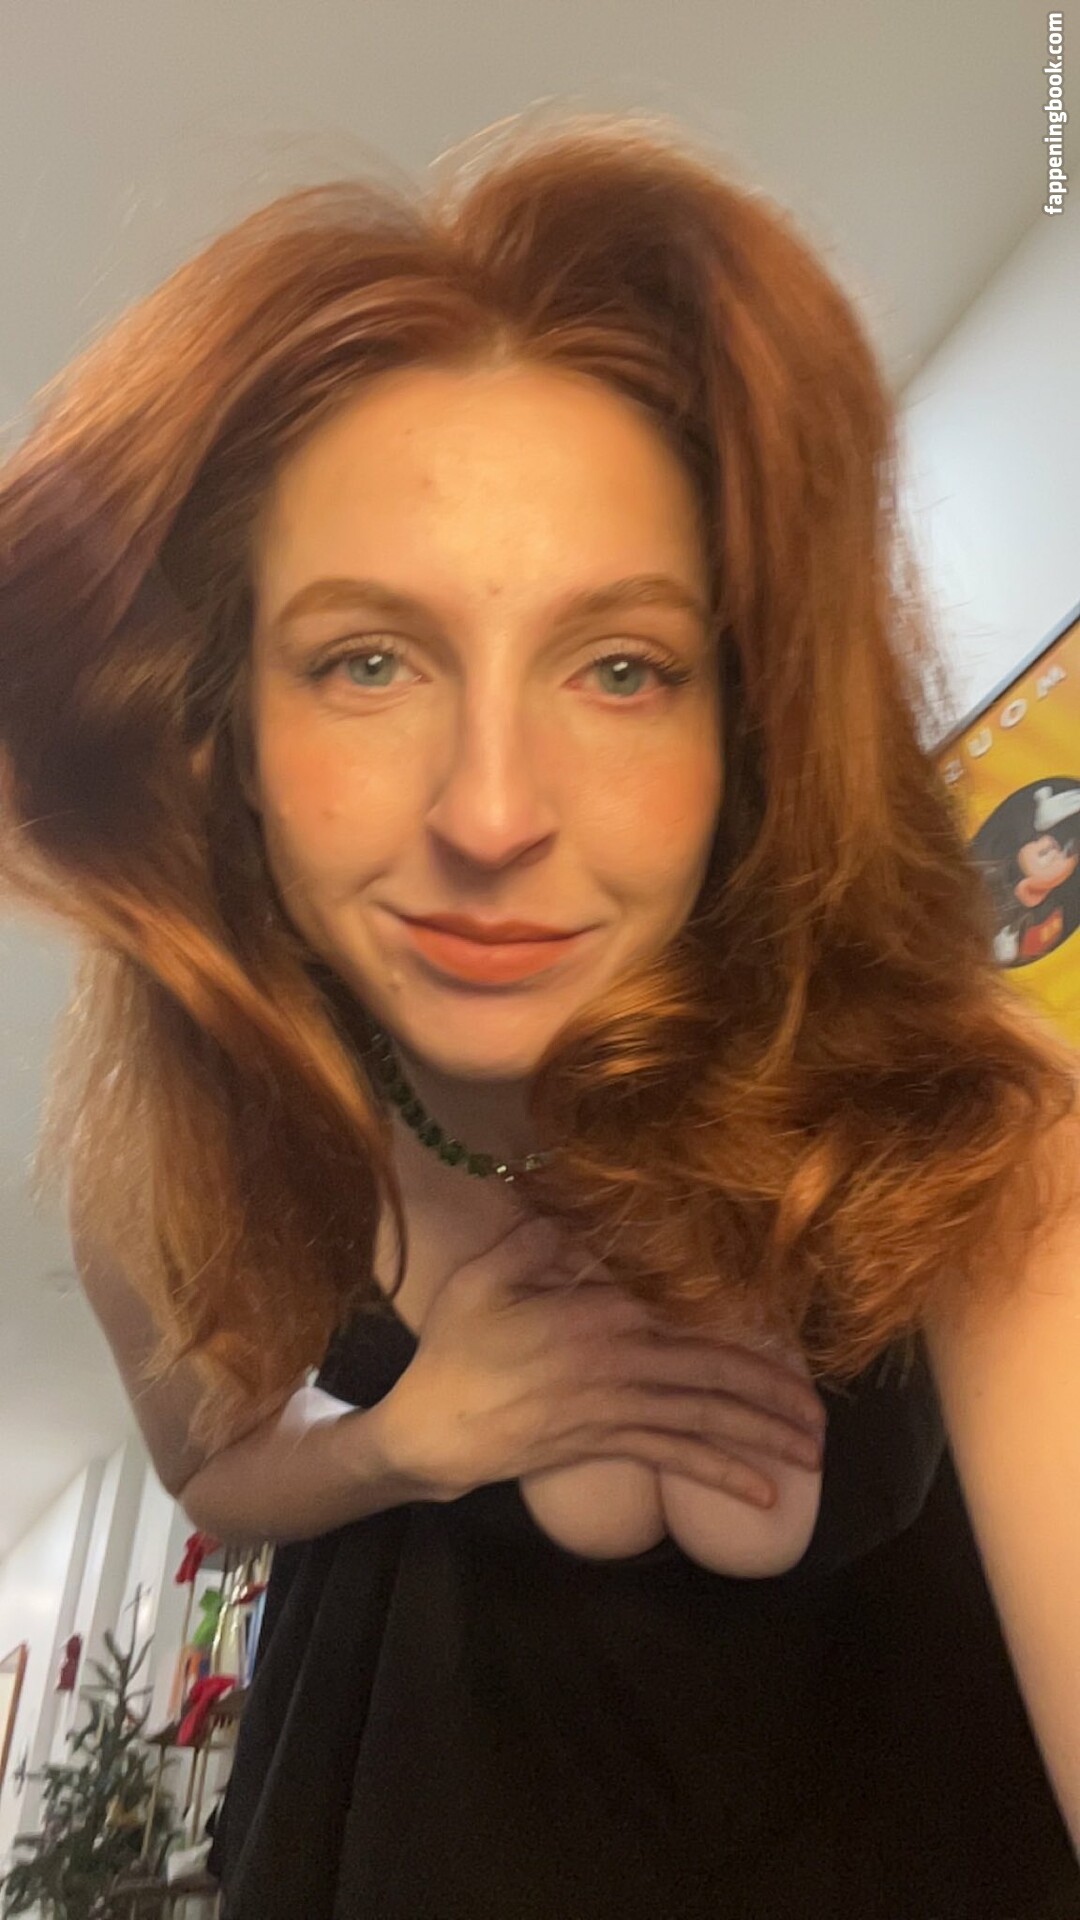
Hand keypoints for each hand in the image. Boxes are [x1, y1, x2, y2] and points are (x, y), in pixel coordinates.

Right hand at [367, 1215, 827, 1506]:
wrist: (434, 1429)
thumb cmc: (457, 1347)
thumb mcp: (486, 1276)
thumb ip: (538, 1237)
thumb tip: (581, 1205)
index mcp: (599, 1313)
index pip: (686, 1308)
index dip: (742, 1315)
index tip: (789, 1319)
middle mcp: (622, 1362)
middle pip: (715, 1371)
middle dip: (776, 1390)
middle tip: (824, 1410)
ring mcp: (618, 1409)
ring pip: (706, 1418)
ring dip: (764, 1435)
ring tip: (813, 1451)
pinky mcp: (608, 1444)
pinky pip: (677, 1459)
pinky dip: (724, 1475)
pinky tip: (767, 1493)